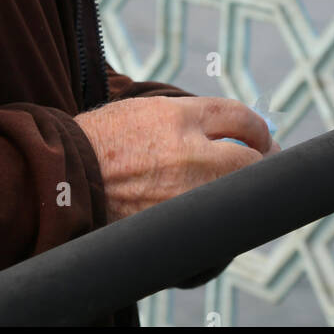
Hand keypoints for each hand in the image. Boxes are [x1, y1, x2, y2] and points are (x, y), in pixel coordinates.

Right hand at [74, 94, 277, 225]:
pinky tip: (217, 210)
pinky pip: (215, 221)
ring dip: (246, 189)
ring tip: (243, 187)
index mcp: (179, 117)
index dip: (257, 128)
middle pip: (252, 158)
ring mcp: (186, 193)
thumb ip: (188, 116)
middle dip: (265, 160)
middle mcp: (190, 152)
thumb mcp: (144, 110)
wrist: (65, 179)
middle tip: (267, 161)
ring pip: (239, 193)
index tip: (260, 135)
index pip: (241, 117)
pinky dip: (222, 215)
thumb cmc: (101, 140)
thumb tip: (232, 128)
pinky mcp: (177, 223)